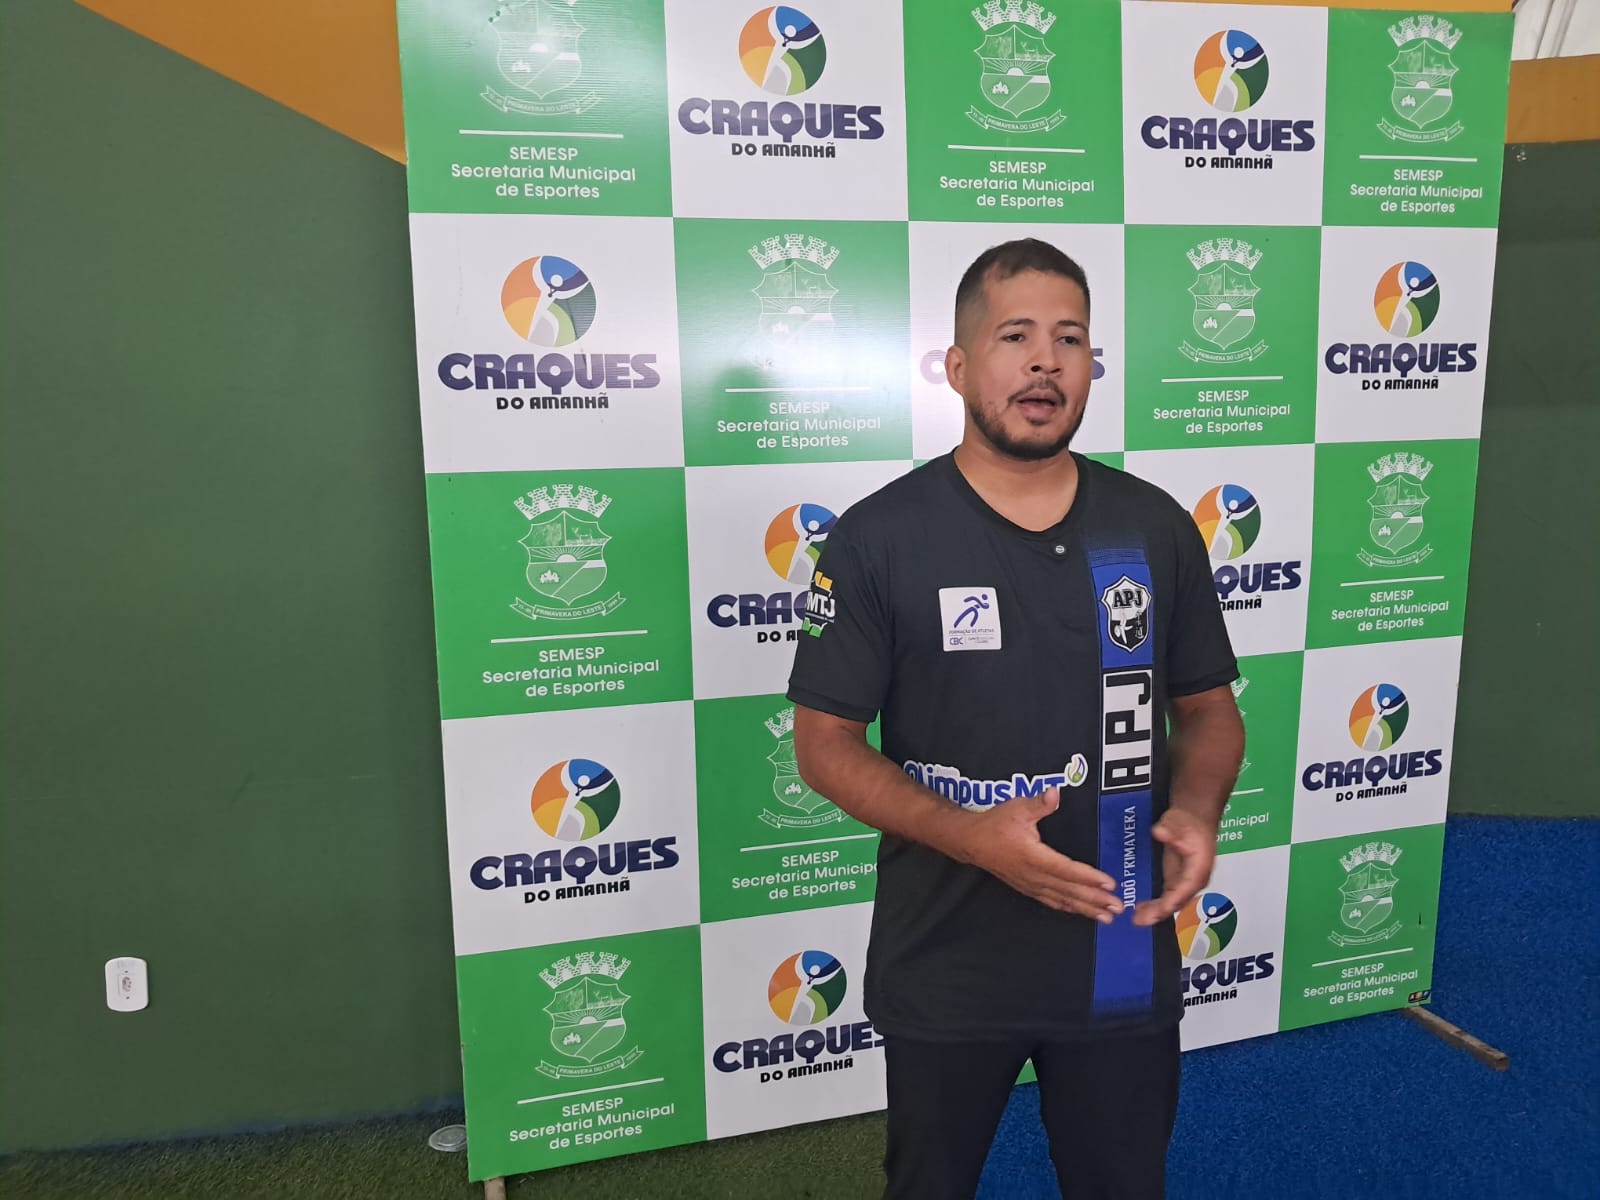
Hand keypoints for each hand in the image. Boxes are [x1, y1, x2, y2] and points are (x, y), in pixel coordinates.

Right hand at [963, 787, 1124, 922]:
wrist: (970, 841)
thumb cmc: (993, 824)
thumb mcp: (1016, 808)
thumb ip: (1038, 803)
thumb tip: (1055, 793)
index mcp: (1032, 856)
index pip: (1066, 869)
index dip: (1089, 878)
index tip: (1109, 884)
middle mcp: (1033, 874)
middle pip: (1069, 890)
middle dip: (1094, 900)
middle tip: (1117, 908)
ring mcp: (1029, 884)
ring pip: (1062, 899)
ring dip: (1085, 908)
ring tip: (1106, 917)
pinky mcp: (1026, 887)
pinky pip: (1051, 900)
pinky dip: (1068, 907)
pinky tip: (1079, 912)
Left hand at [1133, 808, 1217, 926]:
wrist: (1193, 819)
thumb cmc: (1190, 822)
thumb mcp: (1179, 823)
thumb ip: (1170, 830)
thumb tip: (1160, 832)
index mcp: (1199, 869)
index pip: (1185, 889)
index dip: (1172, 901)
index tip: (1159, 909)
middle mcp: (1194, 880)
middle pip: (1177, 901)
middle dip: (1159, 912)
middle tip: (1140, 920)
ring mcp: (1185, 881)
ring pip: (1171, 902)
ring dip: (1155, 912)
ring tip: (1137, 919)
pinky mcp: (1175, 880)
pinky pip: (1166, 897)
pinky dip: (1154, 905)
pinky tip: (1140, 909)